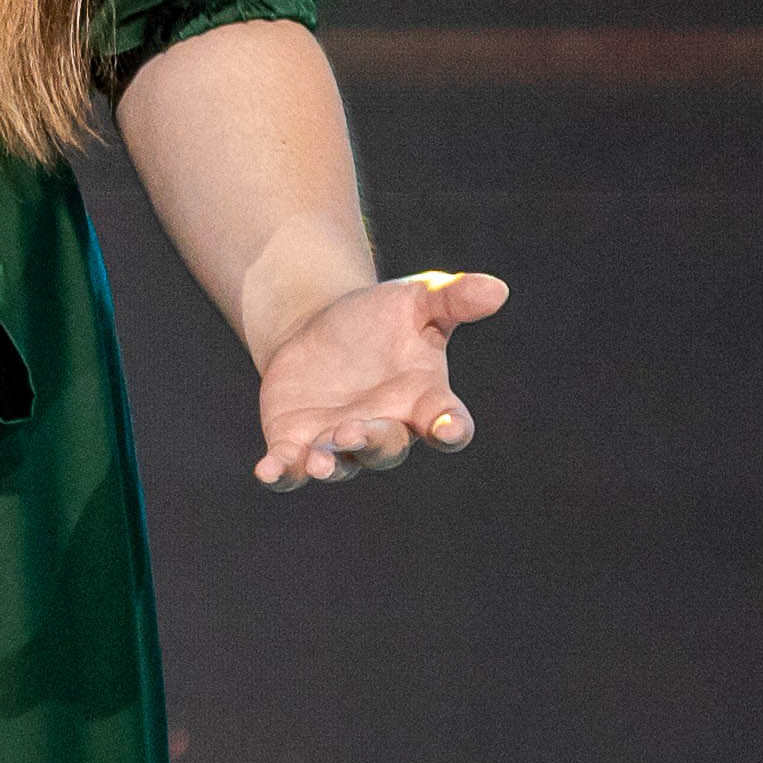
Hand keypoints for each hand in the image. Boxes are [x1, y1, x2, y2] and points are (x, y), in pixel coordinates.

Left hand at [251, 266, 506, 490]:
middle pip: (386, 447)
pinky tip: (267, 472)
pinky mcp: (297, 444)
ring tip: (319, 461)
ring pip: (341, 464)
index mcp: (424, 401)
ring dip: (330, 464)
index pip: (448, 424)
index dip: (451, 428)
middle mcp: (385, 428)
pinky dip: (282, 474)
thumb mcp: (417, 299)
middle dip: (370, 440)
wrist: (320, 325)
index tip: (449, 427)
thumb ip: (454, 298)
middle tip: (351, 430)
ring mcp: (340, 442)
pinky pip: (291, 469)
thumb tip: (496, 288)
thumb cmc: (382, 318)